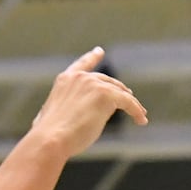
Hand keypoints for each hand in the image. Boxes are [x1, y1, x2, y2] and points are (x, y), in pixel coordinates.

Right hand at [30, 47, 148, 156]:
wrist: (51, 138)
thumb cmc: (49, 134)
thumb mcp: (52, 114)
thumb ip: (64, 109)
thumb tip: (67, 118)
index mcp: (64, 80)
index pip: (82, 64)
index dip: (92, 57)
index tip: (99, 51)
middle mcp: (80, 78)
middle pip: (108, 81)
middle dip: (120, 90)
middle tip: (130, 100)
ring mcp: (94, 84)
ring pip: (121, 92)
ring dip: (132, 104)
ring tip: (140, 114)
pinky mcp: (107, 95)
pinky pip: (129, 103)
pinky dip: (136, 111)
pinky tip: (141, 120)